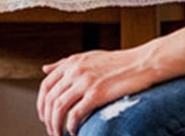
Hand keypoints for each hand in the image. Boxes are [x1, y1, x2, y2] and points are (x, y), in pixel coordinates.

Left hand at [38, 48, 157, 135]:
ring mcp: (85, 82)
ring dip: (55, 125)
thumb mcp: (89, 56)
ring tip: (59, 135)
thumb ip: (65, 63)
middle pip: (50, 99)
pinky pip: (76, 114)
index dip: (41, 104)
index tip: (44, 116)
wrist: (143, 62)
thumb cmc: (119, 61)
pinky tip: (74, 132)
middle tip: (51, 129)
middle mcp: (75, 71)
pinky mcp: (97, 94)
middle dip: (47, 119)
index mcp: (71, 63)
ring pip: (58, 108)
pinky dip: (71, 126)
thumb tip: (45, 69)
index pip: (45, 86)